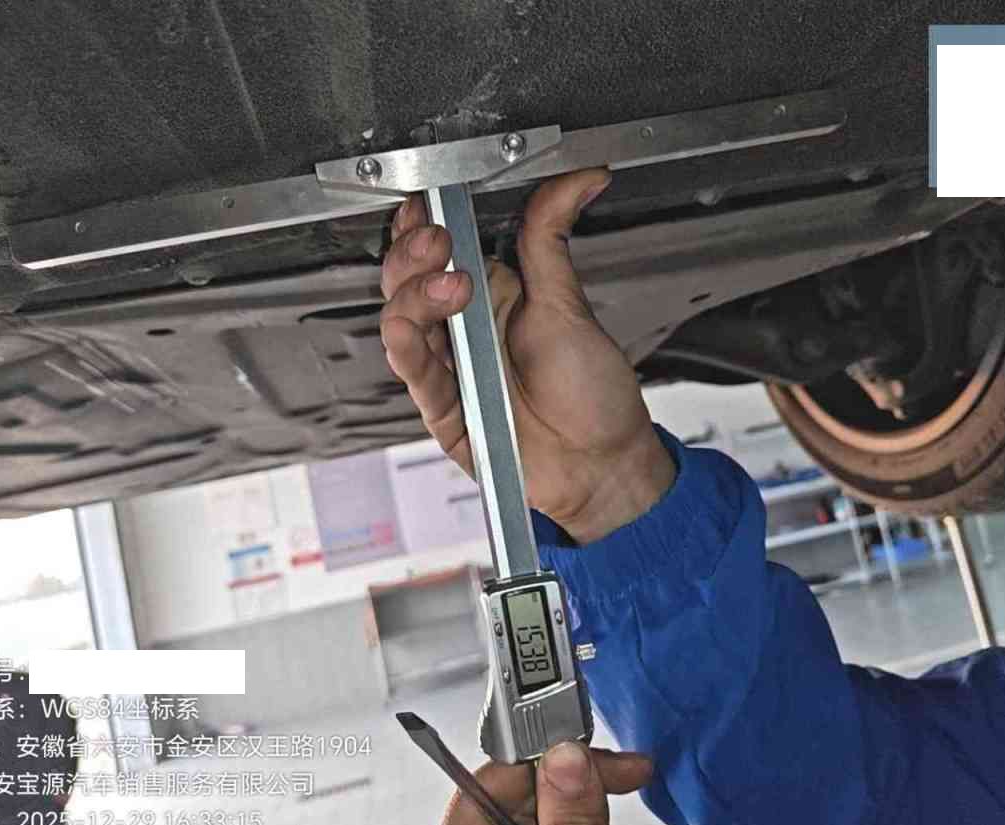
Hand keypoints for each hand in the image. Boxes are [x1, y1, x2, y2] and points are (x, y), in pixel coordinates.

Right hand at [380, 170, 675, 543]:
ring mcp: (451, 368)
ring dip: (413, 295)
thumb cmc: (592, 395)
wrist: (603, 466)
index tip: (428, 207)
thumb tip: (577, 178)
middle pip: (408, 280)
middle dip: (413, 254)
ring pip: (402, 321)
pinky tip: (411, 328)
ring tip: (449, 285)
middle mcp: (464, 329)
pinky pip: (412, 372)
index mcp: (491, 296)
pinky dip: (406, 346)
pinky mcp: (442, 408)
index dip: (422, 227)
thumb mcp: (570, 304)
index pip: (436, 250)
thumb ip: (551, 238)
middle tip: (439, 242)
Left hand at [414, 742, 651, 824]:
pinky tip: (602, 819)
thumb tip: (569, 762)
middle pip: (510, 806)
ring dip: (579, 805)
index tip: (577, 739)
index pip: (477, 797)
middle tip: (618, 765)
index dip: (530, 759)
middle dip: (565, 779)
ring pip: (536, 824)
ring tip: (620, 784)